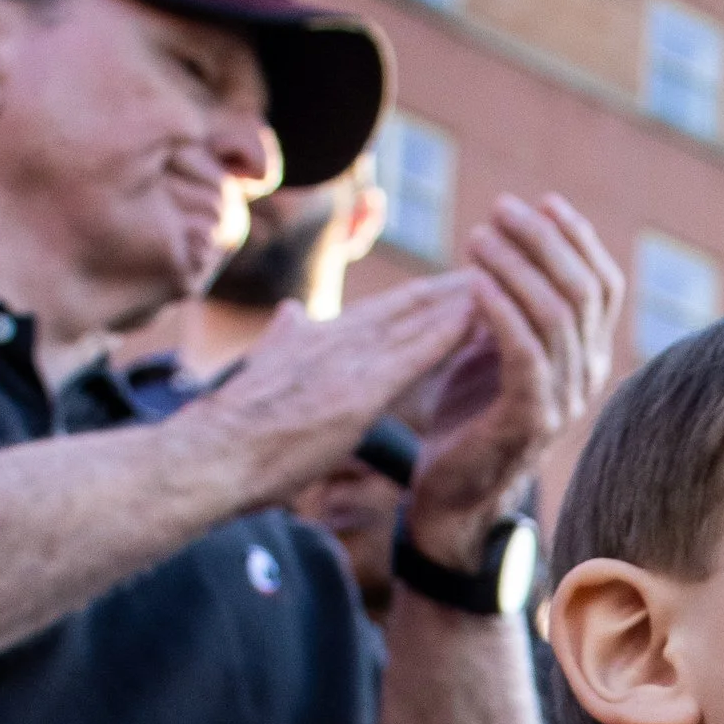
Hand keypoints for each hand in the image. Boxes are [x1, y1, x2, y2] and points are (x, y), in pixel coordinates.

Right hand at [197, 276, 482, 504]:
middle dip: (462, 285)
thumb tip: (292, 314)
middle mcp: (340, 340)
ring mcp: (349, 362)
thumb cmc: (236, 431)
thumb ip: (285, 339)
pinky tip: (483, 319)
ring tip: (512, 280)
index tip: (470, 280)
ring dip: (467, 298)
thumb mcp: (267, 371)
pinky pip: (414, 355)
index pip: (390, 310)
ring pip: (420, 319)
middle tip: (509, 265)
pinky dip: (448, 333)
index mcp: (323, 340)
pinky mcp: (355, 391)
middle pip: (414, 304)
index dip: (432, 294)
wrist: (210, 458)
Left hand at [402, 196, 622, 571]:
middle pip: (583, 291)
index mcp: (586, 355)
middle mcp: (587, 376)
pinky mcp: (529, 420)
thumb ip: (511, 302)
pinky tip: (473, 281)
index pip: (602, 284)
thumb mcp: (493, 346)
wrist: (451, 494)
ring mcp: (563, 400)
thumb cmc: (467, 414)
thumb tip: (513, 237)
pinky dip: (501, 311)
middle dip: (543, 241)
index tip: (540, 201)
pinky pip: (526, 354)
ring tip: (477, 237)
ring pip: (556, 317)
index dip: (577, 238)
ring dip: (516, 267)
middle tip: (500, 209)